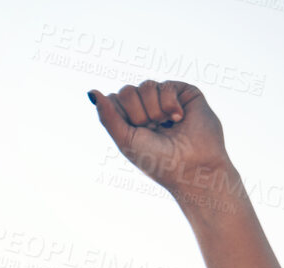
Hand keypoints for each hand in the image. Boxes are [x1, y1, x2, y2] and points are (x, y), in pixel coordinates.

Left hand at [89, 81, 232, 203]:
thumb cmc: (156, 160)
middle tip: (152, 130)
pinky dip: (169, 104)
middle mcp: (146, 107)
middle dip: (137, 114)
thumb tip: (92, 92)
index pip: (113, 100)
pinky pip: (166, 86)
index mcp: (129, 120)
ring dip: (153, 110)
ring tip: (166, 125)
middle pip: (127, 91)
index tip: (133, 132)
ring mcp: (164, 99)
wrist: (191, 166)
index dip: (120, 116)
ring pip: (146, 86)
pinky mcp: (184, 93)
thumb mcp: (125, 140)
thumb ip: (108, 116)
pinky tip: (179, 118)